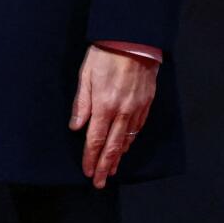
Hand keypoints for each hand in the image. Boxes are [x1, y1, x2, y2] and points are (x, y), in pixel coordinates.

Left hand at [69, 43, 156, 187]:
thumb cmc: (105, 53)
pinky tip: (126, 148)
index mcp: (104, 104)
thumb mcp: (85, 75)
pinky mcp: (146, 104)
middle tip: (99, 183)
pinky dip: (130, 142)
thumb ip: (81, 103)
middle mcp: (122, 111)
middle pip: (112, 146)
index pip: (95, 139)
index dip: (90, 157)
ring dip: (118, 157)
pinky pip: (138, 129)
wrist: (134, 39)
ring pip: (127, 140)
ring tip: (111, 171)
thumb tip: (76, 127)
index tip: (87, 172)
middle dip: (105, 166)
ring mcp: (136, 109)